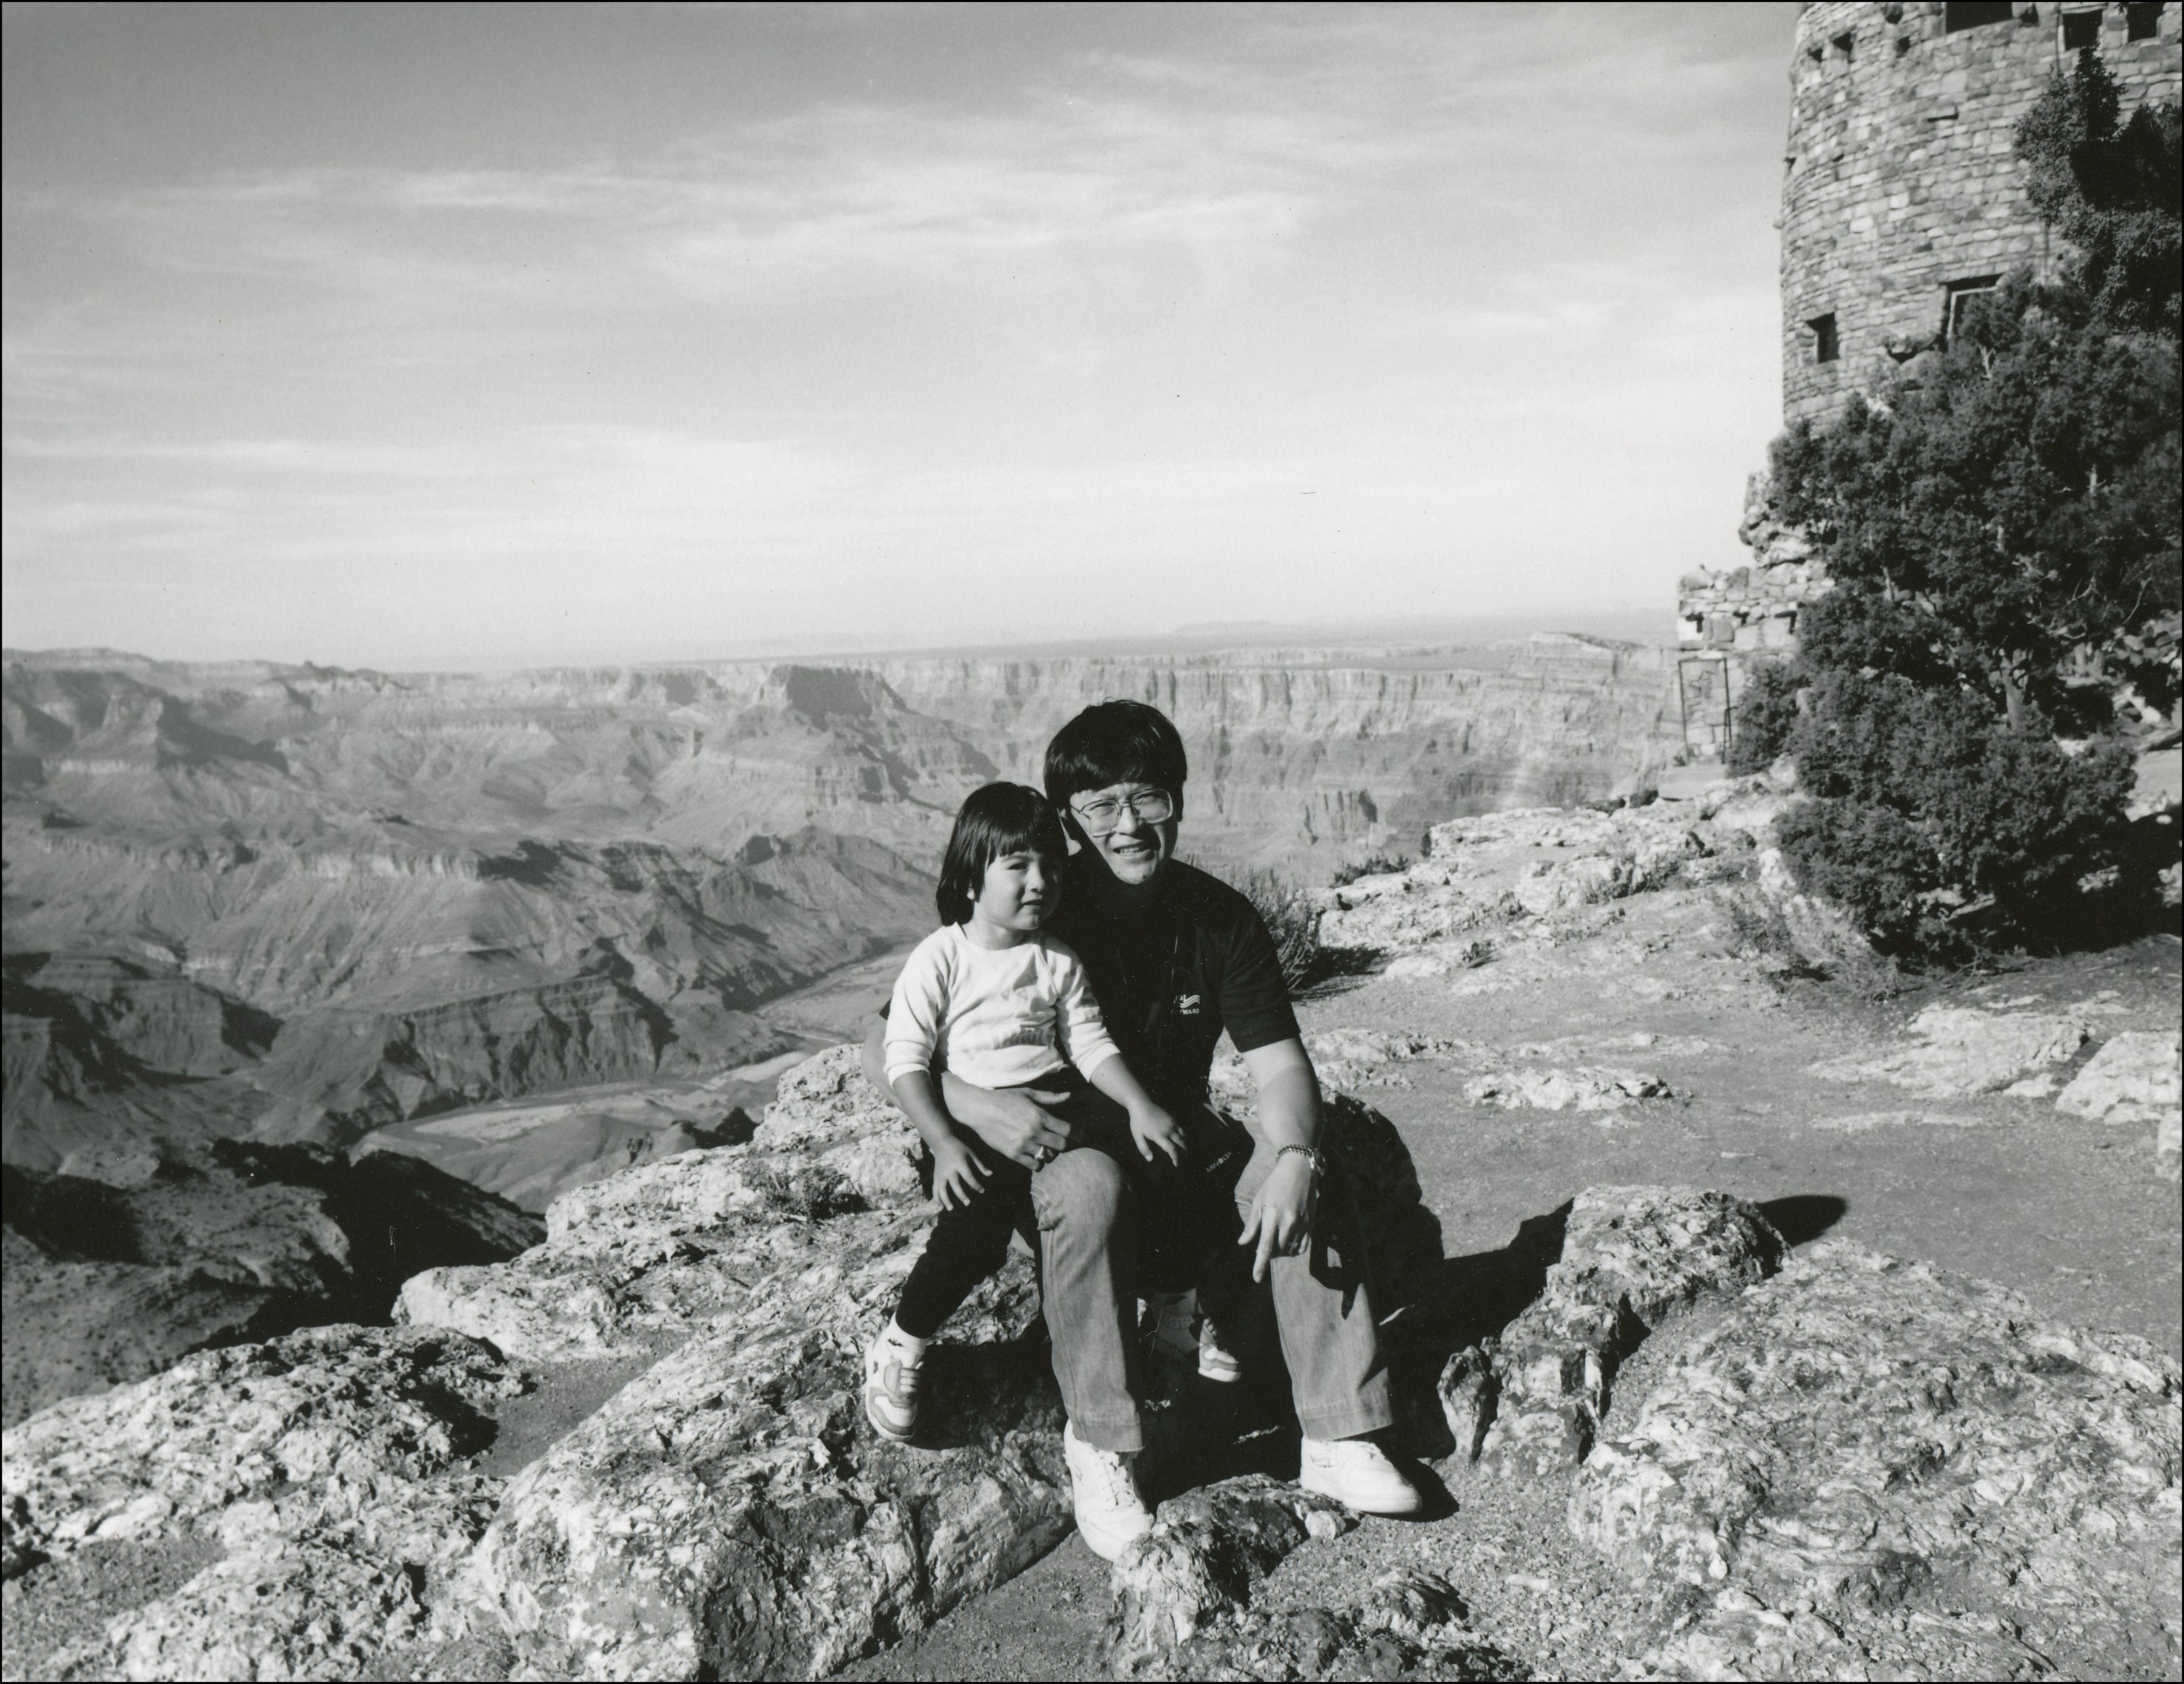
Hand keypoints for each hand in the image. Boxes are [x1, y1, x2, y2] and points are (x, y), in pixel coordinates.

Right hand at [930, 1136, 987, 1209]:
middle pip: (955, 1184)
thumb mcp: (971, 1153)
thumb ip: (980, 1165)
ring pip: (942, 1188)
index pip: (969, 1177)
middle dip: (961, 1195)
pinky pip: (935, 1188)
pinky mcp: (936, 1176)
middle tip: (968, 1203)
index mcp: (959, 1163)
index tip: (982, 1190)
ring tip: (951, 1209)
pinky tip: (940, 1206)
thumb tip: (991, 1175)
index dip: (976, 1185)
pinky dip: (936, 1197)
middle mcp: (949, 1169)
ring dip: (945, 1199)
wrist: (942, 1141)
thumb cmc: (959, 1147)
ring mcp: (941, 1173)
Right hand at [955, 1084, 1074, 1171]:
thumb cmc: (1004, 1098)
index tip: (1085, 1138)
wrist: (979, 1109)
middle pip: (1061, 1146)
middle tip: (1061, 1143)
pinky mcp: (1013, 1154)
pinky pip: (1033, 1165)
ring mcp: (1023, 1144)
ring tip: (1045, 1149)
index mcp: (1040, 1115)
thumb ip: (1050, 1098)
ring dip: (1049, 1154)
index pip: (1067, 1130)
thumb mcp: (1028, 1094)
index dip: (1079, 1135)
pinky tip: (1034, 1156)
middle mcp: (1034, 1131)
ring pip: (1047, 1157)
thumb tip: (1069, 1096)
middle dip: (1064, 1145)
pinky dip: (1037, 1162)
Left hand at [1130, 1103, 1185, 1166]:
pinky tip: (1183, 1139)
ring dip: (1186, 1144)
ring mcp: (1172, 1123)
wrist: (1142, 1104)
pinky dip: (1184, 1136)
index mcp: (1160, 1136)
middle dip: (1185, 1151)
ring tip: (1187, 1150)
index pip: (1172, 1149)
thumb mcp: (1137, 1136)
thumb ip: (1143, 1148)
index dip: (1175, 1158)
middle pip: (1181, 1142)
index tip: (1176, 1164)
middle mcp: (1168, 1130)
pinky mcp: (1172, 1119)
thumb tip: (1150, 1160)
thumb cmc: (1138, 1121)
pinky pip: (1181, 1129)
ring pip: (1183, 1135)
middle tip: (1186, 1159)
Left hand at [1238, 1154, 1315, 1281]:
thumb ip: (1252, 1224)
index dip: (1260, 1264)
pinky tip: (1287, 1243)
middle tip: (1264, 1244)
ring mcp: (1302, 1224)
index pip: (1265, 1247)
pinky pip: (1302, 1247)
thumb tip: (1242, 1243)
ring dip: (1281, 1252)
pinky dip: (1293, 1250)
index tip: (1256, 1279)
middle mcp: (1288, 1222)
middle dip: (1269, 1254)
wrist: (1299, 1170)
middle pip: (1277, 1251)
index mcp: (1272, 1215)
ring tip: (1275, 1240)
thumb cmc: (1274, 1184)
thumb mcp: (1259, 1201)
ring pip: (1290, 1251)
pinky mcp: (1310, 1224)